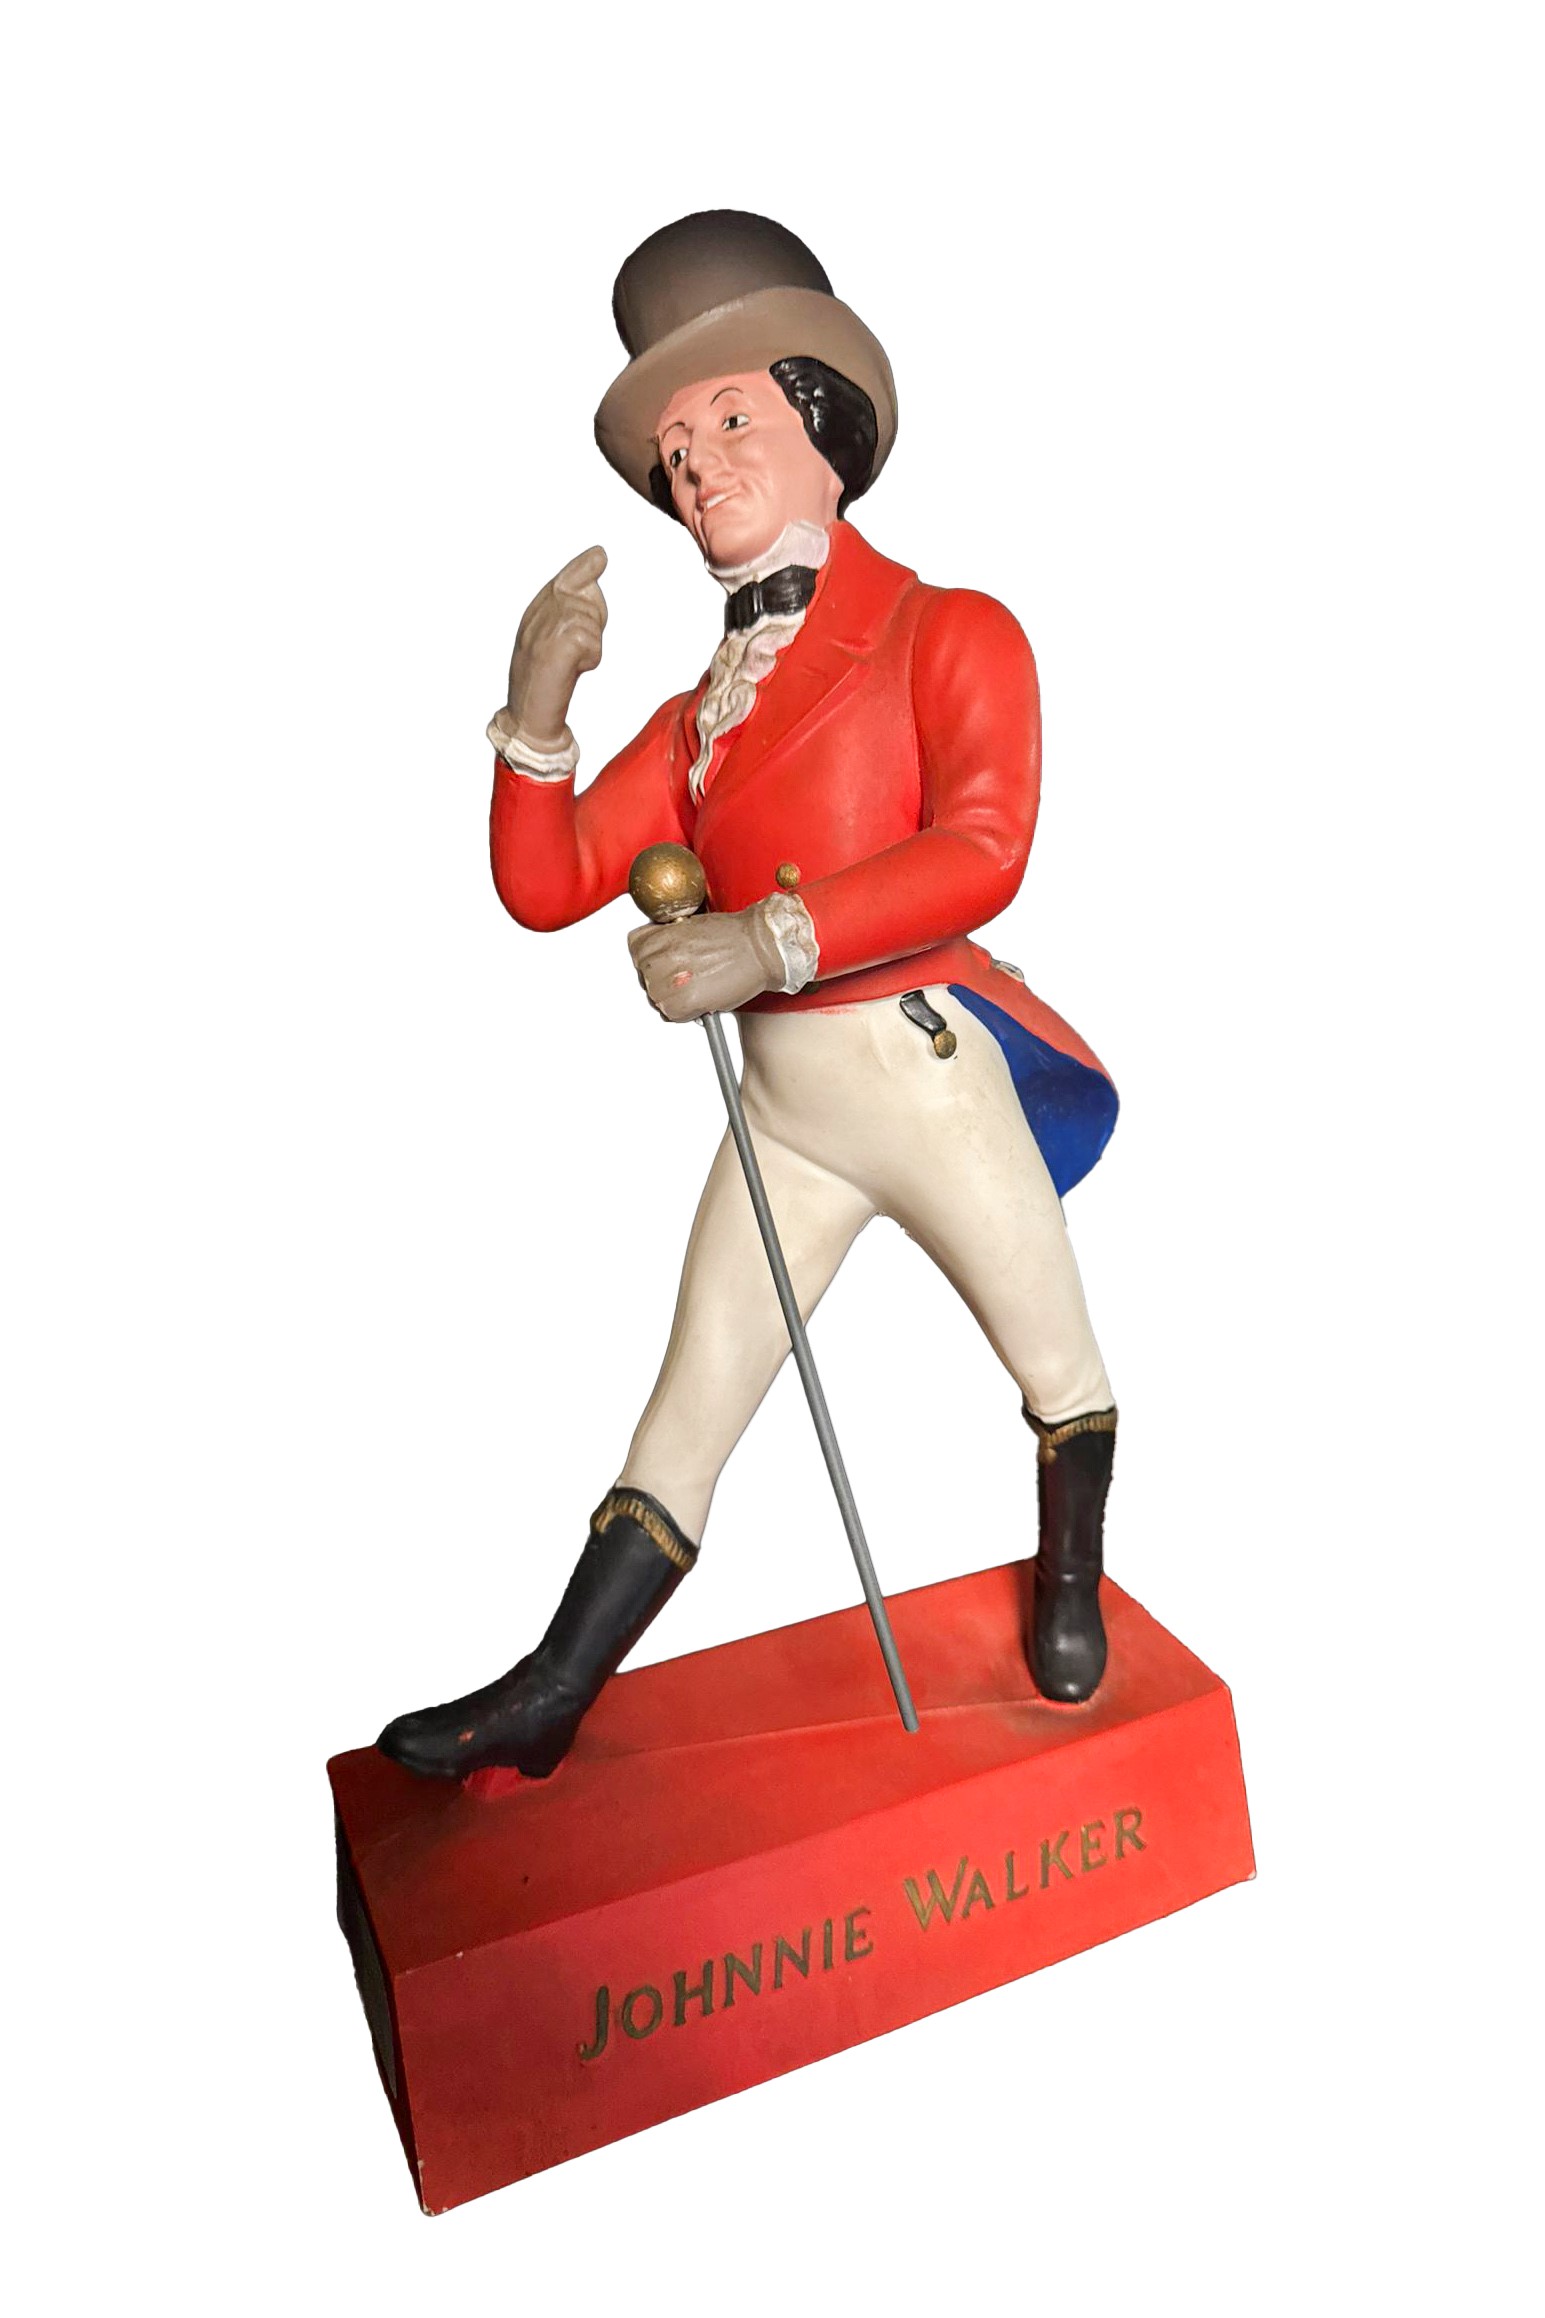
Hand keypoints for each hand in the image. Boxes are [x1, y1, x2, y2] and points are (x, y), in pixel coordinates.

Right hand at [503, 546, 607, 749]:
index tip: (600, 555)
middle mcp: (537, 615)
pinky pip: (593, 643)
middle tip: (573, 652)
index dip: (584, 568)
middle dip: (592, 622)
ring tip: (568, 664)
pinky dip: (590, 660)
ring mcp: (546, 627)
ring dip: (590, 646)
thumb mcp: (552, 641)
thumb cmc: (541, 683)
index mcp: (534, 612)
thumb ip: (570, 611)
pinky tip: (570, 671)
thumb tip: (595, 575)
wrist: (526, 715)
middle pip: (586, 599)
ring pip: (592, 622)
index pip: (564, 581)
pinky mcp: (559, 643)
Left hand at [628, 903, 786, 1021]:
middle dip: (661, 978)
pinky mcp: (686, 1003)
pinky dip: (683, 1012)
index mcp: (661, 936)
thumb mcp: (690, 924)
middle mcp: (663, 958)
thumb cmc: (735, 936)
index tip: (663, 959)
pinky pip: (671, 1015)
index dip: (650, 955)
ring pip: (655, 998)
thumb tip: (659, 954)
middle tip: (685, 975)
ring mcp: (672, 981)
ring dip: (672, 997)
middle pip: (643, 976)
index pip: (635, 949)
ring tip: (695, 986)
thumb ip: (667, 939)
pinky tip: (699, 998)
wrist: (761, 947)